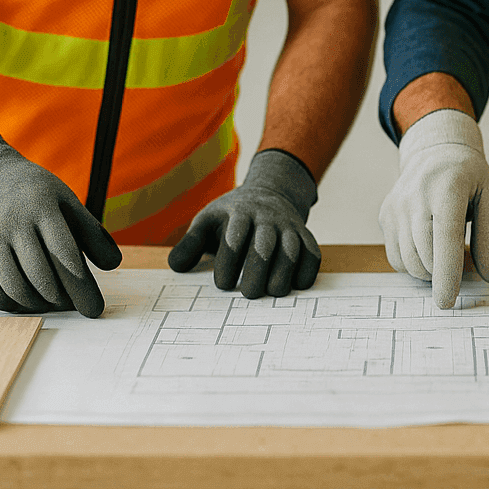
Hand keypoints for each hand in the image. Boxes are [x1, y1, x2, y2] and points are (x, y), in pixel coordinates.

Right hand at [0, 129, 122, 318]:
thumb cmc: (36, 193)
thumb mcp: (67, 200)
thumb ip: (91, 232)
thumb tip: (112, 264)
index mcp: (41, 208)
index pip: (65, 254)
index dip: (81, 287)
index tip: (95, 309)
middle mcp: (12, 225)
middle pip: (40, 276)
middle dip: (62, 299)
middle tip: (74, 305)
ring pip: (15, 288)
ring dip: (38, 305)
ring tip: (54, 303)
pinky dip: (12, 304)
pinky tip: (28, 302)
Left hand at [168, 149, 320, 297]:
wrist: (269, 194)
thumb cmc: (231, 217)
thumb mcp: (207, 221)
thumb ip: (190, 244)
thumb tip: (176, 267)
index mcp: (239, 213)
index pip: (233, 240)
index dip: (228, 266)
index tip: (222, 285)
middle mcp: (266, 218)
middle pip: (264, 246)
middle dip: (256, 274)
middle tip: (249, 294)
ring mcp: (288, 226)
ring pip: (291, 251)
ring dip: (282, 275)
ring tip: (272, 292)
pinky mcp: (305, 236)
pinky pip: (312, 254)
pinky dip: (306, 272)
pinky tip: (295, 284)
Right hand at [379, 108, 488, 308]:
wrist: (435, 152)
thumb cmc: (469, 179)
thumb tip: (488, 276)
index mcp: (447, 187)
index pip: (445, 237)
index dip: (446, 273)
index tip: (447, 301)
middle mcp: (415, 196)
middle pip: (424, 255)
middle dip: (444, 274)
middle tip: (463, 258)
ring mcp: (396, 206)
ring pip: (409, 262)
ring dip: (430, 270)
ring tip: (446, 248)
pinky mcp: (385, 217)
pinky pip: (397, 259)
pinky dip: (414, 264)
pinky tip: (428, 245)